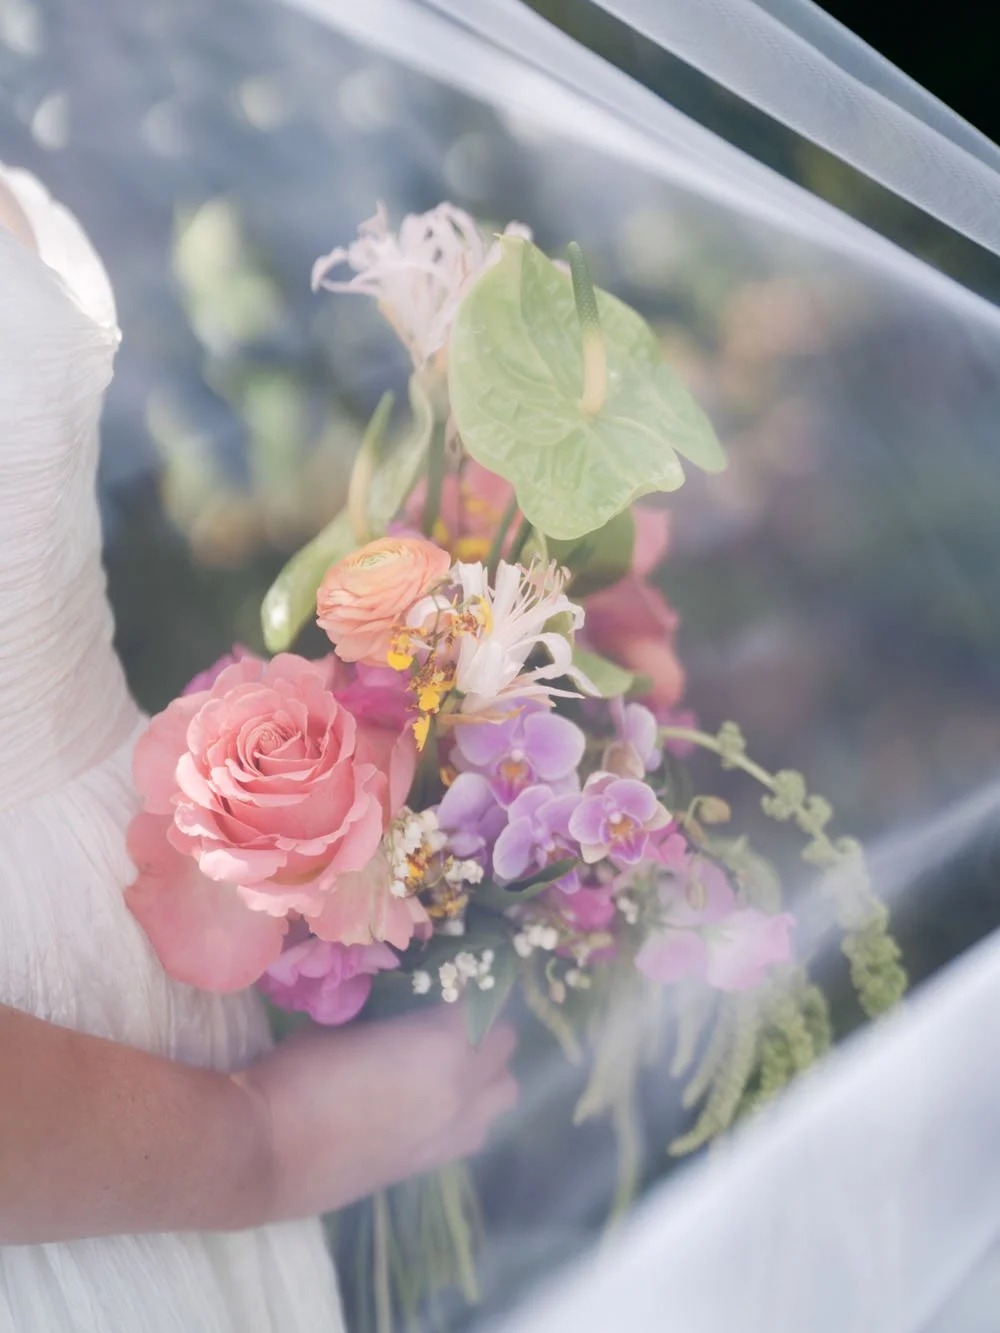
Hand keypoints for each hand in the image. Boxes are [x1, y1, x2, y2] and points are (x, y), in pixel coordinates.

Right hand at [236, 1005, 516, 1220]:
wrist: (267, 1152)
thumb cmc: (299, 1074)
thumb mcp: (347, 1020)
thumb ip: (391, 1008)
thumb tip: (405, 996)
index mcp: (441, 1044)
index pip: (485, 995)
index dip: (472, 977)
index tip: (457, 966)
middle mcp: (462, 1088)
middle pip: (505, 1043)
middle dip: (484, 1022)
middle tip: (451, 1010)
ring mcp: (453, 1131)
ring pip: (503, 1091)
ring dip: (486, 1070)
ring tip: (451, 1059)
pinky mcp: (434, 1163)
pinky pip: (477, 1128)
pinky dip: (468, 1108)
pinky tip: (432, 1099)